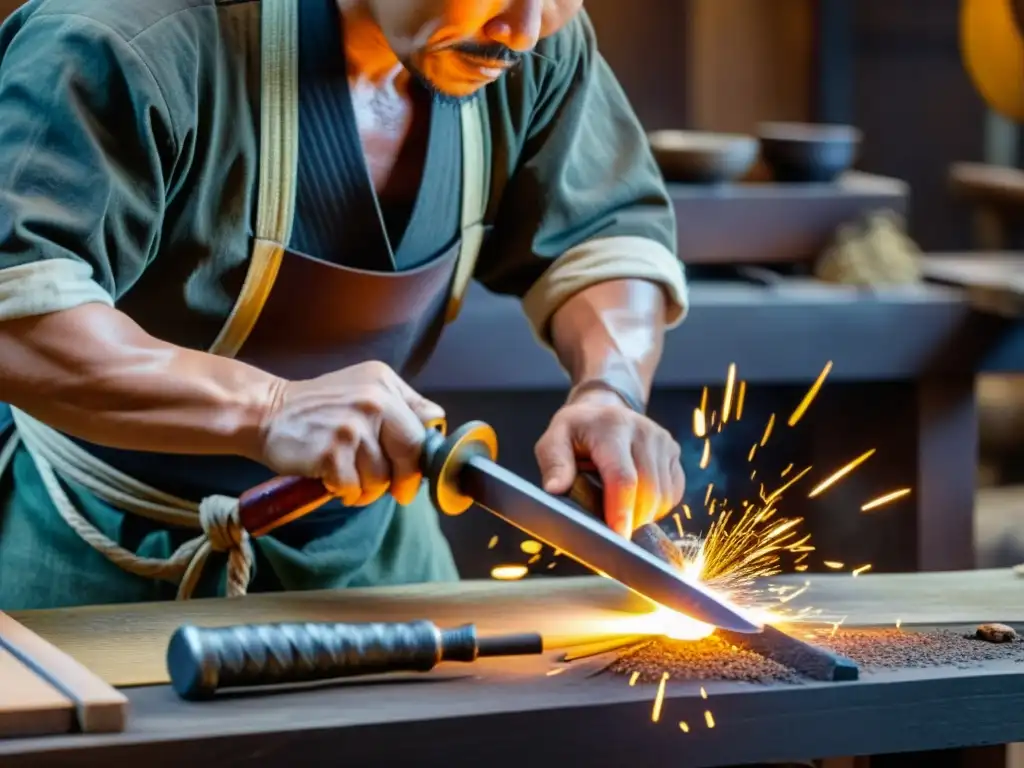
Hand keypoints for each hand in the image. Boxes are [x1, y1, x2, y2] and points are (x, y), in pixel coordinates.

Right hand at [257, 361, 443, 506]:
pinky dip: (345, 492)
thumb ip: (400, 406)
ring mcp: (352, 427)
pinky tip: (331, 478)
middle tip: (392, 488)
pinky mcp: (332, 453)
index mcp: (384, 383)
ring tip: (347, 475)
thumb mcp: (364, 390)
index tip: (413, 468)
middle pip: (411, 453)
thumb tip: (436, 429)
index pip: (426, 422)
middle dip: (402, 478)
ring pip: (382, 478)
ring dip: (367, 488)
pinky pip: (354, 489)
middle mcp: (373, 401)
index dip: (423, 452)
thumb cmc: (319, 408)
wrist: (265, 412)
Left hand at [535, 388, 684, 536]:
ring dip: (645, 514)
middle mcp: (643, 431)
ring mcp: (663, 441)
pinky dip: (657, 506)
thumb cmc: (576, 431)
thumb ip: (554, 464)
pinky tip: (636, 501)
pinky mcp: (674, 452)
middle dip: (633, 519)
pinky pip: (673, 492)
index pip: (623, 477)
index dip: (621, 511)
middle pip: (649, 490)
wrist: (602, 410)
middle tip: (613, 532)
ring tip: (620, 511)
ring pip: (664, 495)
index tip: (617, 537)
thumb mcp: (554, 440)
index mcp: (611, 427)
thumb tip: (556, 489)